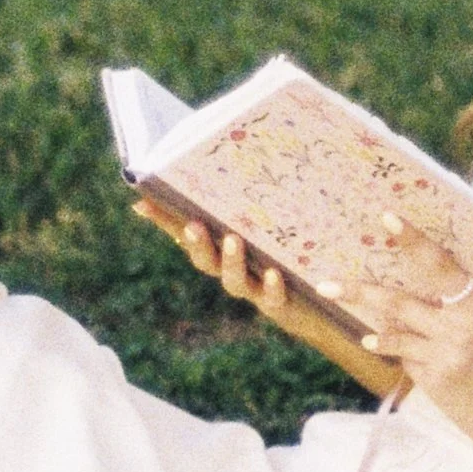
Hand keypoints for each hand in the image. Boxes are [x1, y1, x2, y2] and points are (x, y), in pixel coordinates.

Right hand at [132, 193, 354, 353]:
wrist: (328, 304)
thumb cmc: (289, 254)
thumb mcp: (267, 224)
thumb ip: (239, 201)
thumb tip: (213, 167)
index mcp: (224, 251)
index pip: (187, 235)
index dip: (165, 221)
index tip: (144, 202)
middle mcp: (234, 272)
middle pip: (205, 261)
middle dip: (197, 242)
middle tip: (193, 223)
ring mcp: (257, 290)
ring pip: (235, 281)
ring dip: (230, 262)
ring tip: (233, 240)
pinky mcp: (285, 305)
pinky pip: (275, 299)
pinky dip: (273, 288)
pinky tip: (276, 272)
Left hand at [354, 212, 472, 455]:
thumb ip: (454, 310)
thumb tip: (410, 294)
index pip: (441, 266)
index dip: (414, 241)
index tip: (388, 219)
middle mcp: (460, 327)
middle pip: (399, 302)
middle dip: (359, 291)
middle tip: (325, 283)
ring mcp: (445, 355)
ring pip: (393, 331)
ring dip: (366, 322)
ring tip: (336, 299)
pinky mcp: (435, 381)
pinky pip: (404, 358)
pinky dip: (396, 350)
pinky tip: (387, 349)